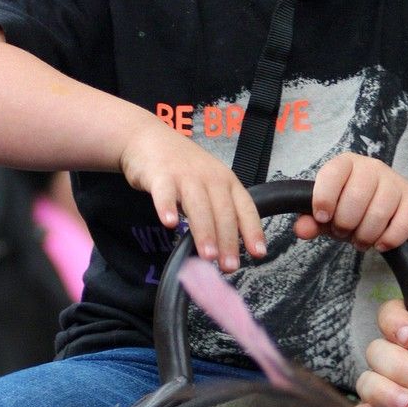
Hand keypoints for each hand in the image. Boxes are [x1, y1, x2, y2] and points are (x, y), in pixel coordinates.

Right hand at [119, 115, 267, 272]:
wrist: (149, 139)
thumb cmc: (183, 168)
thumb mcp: (209, 184)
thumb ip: (218, 211)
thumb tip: (229, 249)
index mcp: (226, 181)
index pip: (245, 207)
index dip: (253, 230)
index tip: (258, 253)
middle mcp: (210, 177)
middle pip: (223, 211)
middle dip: (228, 240)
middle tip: (229, 266)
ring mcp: (184, 175)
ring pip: (198, 205)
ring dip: (204, 231)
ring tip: (208, 255)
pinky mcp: (159, 175)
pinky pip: (164, 193)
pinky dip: (166, 207)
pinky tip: (169, 223)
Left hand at [293, 153, 407, 252]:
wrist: (401, 213)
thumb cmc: (360, 210)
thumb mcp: (333, 215)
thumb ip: (313, 221)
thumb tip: (301, 229)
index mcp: (346, 164)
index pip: (331, 174)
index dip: (324, 198)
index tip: (322, 218)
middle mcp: (372, 167)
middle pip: (355, 198)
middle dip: (345, 225)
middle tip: (345, 232)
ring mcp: (396, 182)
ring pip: (378, 214)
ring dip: (366, 236)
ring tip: (362, 239)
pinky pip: (400, 226)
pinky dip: (387, 241)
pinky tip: (382, 242)